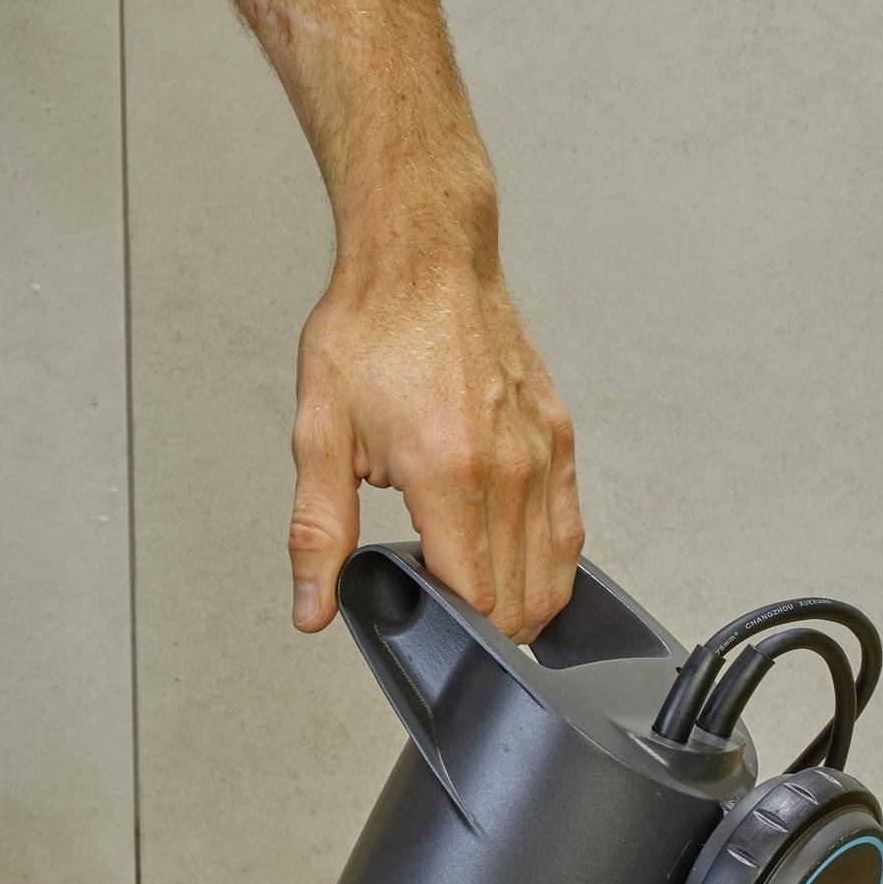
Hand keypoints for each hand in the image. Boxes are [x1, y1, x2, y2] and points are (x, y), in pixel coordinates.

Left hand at [287, 258, 582, 641]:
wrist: (423, 257)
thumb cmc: (372, 330)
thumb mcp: (319, 433)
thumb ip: (319, 532)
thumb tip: (313, 607)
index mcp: (449, 472)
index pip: (475, 600)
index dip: (447, 625)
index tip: (417, 609)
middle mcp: (509, 469)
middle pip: (518, 600)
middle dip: (480, 624)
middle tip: (437, 602)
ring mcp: (542, 453)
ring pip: (553, 573)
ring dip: (520, 602)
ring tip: (474, 591)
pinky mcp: (559, 437)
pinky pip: (569, 529)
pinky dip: (546, 561)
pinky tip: (511, 557)